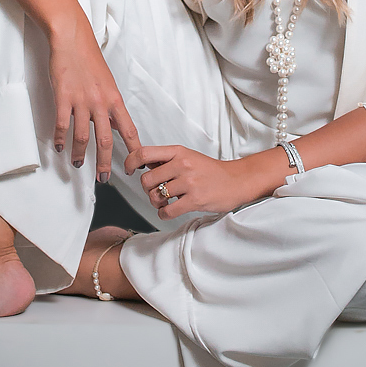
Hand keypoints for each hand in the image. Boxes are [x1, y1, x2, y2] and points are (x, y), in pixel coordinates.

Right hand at [48, 16, 141, 181]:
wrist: (72, 39)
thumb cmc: (89, 60)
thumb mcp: (108, 83)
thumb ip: (111, 106)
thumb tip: (117, 126)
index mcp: (114, 99)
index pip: (128, 129)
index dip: (134, 150)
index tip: (137, 166)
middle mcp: (100, 102)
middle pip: (105, 140)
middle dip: (105, 163)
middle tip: (103, 178)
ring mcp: (81, 100)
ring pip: (82, 136)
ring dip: (79, 154)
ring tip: (77, 165)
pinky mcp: (63, 96)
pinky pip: (62, 124)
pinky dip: (61, 139)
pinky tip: (59, 147)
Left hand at [125, 145, 277, 219]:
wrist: (236, 181)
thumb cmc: (210, 170)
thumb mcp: (188, 156)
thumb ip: (166, 160)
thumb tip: (141, 164)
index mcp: (178, 151)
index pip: (144, 152)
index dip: (130, 162)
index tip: (129, 170)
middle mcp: (182, 164)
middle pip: (147, 179)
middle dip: (147, 189)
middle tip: (155, 192)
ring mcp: (189, 182)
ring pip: (155, 196)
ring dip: (156, 203)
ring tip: (165, 202)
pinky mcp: (195, 200)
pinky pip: (167, 211)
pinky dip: (164, 214)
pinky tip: (170, 211)